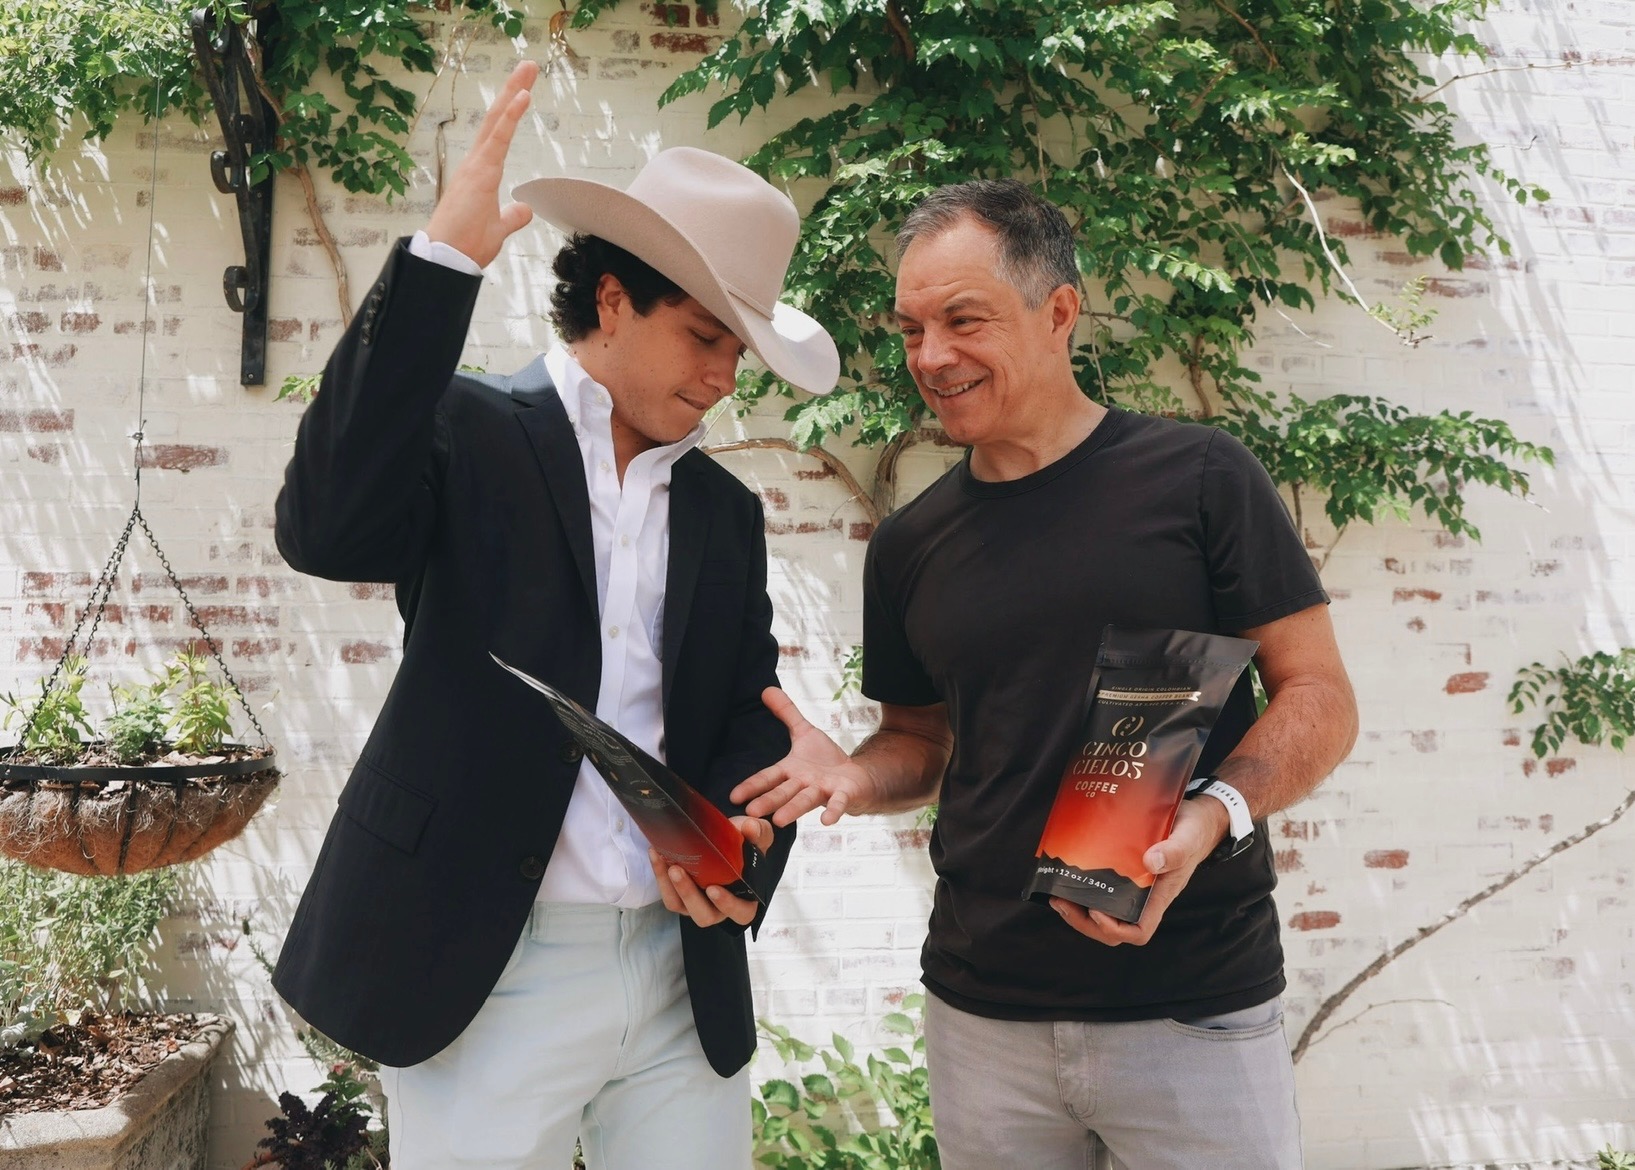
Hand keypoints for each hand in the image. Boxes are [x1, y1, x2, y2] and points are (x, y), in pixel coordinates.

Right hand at [423, 59, 539, 267]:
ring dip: (513, 93)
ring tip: (528, 70)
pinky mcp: (479, 173)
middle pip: (497, 118)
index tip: (524, 89)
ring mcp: (476, 166)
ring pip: (497, 121)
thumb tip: (525, 210)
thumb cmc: (466, 245)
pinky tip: (522, 96)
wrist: (446, 258)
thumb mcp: (498, 228)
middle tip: (528, 66)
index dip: (511, 110)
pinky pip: (498, 138)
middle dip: (513, 90)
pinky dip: (511, 116)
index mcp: (480, 173)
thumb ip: (512, 216)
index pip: (499, 134)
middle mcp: (475, 163)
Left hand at [651, 815, 771, 927]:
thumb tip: (749, 827)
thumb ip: (758, 832)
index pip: (740, 912)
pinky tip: (656, 853)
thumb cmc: (747, 844)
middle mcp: (720, 909)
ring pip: (681, 906)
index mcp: (745, 899)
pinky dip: (660, 875)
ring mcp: (698, 904)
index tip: (714, 889)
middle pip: (704, 915)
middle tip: (678, 870)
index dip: (727, 905)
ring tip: (663, 860)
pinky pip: (668, 894)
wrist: (726, 839)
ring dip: (670, 885)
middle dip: (688, 894)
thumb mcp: (758, 836)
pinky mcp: (681, 897)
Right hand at [731, 688, 872, 826]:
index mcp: (791, 770)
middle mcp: (803, 784)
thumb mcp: (805, 732)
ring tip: (780, 820)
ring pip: (805, 800)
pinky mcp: (842, 794)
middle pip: (783, 792)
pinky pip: (837, 803)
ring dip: (793, 809)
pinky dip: (833, 811)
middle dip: (768, 801)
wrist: (855, 777)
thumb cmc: (826, 759)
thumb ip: (787, 712)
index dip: (752, 786)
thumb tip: (766, 689)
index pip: (768, 777)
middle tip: (751, 812)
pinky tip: (826, 821)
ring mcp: (822, 791)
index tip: (734, 796)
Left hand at [1049, 793, 1228, 945]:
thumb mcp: (1188, 838)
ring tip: (1057, 894)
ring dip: (1078, 910)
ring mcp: (1132, 888)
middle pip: (1113, 928)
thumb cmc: (1194, 832)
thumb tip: (1151, 862)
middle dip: (1084, 923)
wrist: (1196, 819)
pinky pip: (1101, 890)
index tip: (1096, 911)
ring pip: (1103, 913)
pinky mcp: (1123, 873)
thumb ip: (1175, 851)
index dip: (1115, 930)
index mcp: (1159, 897)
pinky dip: (1083, 889)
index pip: (1138, 931)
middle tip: (1060, 901)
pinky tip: (1068, 875)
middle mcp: (1143, 898)